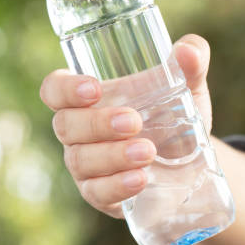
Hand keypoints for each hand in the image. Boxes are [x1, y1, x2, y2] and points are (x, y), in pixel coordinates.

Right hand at [39, 34, 211, 218]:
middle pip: (64, 125)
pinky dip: (116, 186)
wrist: (189, 163)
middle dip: (97, 124)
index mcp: (85, 98)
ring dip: (112, 155)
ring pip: (80, 159)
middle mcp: (76, 130)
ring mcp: (84, 164)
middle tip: (134, 121)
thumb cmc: (172, 115)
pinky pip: (96, 192)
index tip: (95, 88)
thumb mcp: (185, 86)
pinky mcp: (99, 193)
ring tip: (148, 152)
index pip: (54, 89)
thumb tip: (189, 51)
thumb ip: (190, 62)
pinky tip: (141, 179)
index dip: (64, 89)